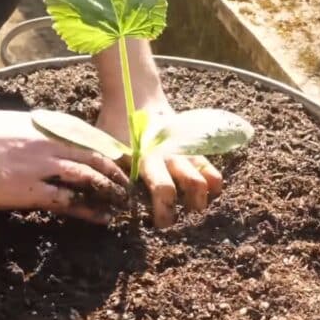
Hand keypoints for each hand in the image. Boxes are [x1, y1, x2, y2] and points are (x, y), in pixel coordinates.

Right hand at [0, 110, 128, 223]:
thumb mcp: (2, 126)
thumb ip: (27, 136)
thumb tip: (37, 147)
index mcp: (40, 123)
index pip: (88, 136)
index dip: (109, 152)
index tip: (122, 164)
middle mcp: (45, 140)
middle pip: (97, 155)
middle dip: (118, 173)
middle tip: (129, 188)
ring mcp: (37, 164)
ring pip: (90, 176)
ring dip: (110, 192)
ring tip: (122, 205)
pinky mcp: (26, 189)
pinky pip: (68, 200)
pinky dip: (90, 210)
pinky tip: (102, 218)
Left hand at [94, 39, 222, 227]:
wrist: (135, 95)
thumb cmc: (116, 126)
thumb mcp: (106, 149)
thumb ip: (110, 174)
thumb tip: (109, 205)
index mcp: (149, 158)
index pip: (164, 190)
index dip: (165, 213)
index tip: (160, 224)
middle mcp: (172, 155)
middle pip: (195, 186)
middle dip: (191, 207)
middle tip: (180, 217)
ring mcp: (187, 150)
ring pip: (210, 177)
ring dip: (205, 196)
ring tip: (194, 205)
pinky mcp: (196, 146)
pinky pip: (212, 167)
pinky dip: (212, 182)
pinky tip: (202, 192)